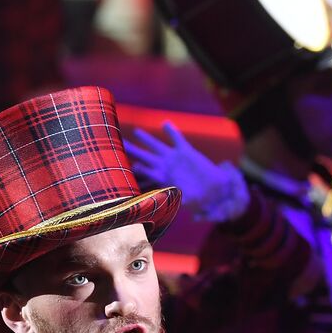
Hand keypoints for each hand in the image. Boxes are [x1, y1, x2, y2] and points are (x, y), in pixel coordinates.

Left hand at [126, 123, 247, 222]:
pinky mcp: (186, 151)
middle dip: (131, 150)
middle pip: (143, 156)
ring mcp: (174, 158)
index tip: (120, 166)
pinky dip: (172, 131)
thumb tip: (164, 208)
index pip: (143, 174)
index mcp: (161, 179)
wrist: (214, 191)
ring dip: (146, 138)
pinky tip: (165, 124)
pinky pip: (177, 139)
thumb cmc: (199, 200)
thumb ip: (176, 202)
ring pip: (156, 145)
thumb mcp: (184, 203)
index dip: (132, 171)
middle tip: (117, 142)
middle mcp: (164, 167)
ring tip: (136, 131)